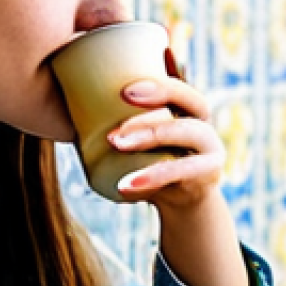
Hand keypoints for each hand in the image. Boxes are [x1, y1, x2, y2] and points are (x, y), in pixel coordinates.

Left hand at [106, 49, 223, 208]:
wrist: (180, 201)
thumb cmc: (152, 160)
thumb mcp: (140, 138)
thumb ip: (121, 118)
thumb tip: (74, 96)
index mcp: (186, 107)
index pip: (178, 84)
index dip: (156, 84)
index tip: (123, 91)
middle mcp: (203, 121)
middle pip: (188, 102)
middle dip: (149, 108)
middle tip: (112, 125)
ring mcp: (211, 147)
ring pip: (184, 132)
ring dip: (147, 136)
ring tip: (114, 144)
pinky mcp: (208, 174)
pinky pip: (181, 171)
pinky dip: (152, 177)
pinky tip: (125, 186)